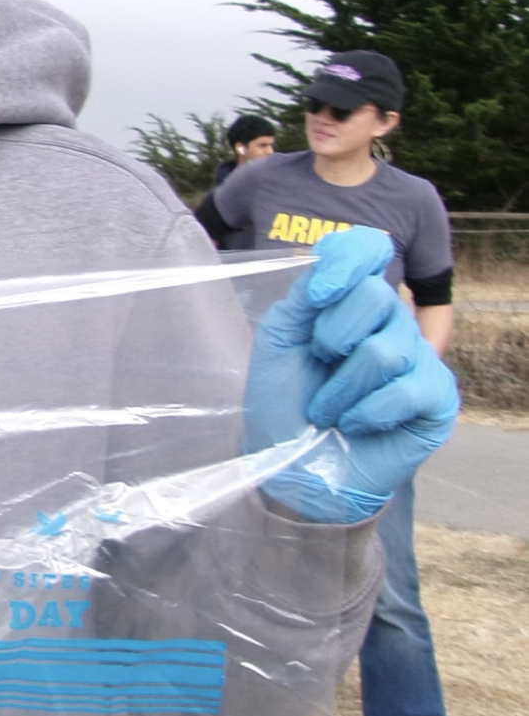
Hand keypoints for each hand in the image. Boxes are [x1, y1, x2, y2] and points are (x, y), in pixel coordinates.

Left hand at [244, 227, 458, 522]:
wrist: (292, 467)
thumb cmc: (283, 403)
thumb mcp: (279, 341)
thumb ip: (305, 295)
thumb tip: (332, 256)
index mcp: (352, 300)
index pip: (369, 249)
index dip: (349, 260)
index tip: (319, 293)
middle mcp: (392, 322)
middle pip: (377, 296)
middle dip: (332, 337)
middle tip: (318, 365)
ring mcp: (419, 359)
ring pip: (386, 349)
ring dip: (340, 387)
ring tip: (328, 408)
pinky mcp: (436, 399)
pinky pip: (406, 390)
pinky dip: (367, 412)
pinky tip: (355, 424)